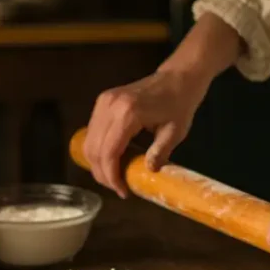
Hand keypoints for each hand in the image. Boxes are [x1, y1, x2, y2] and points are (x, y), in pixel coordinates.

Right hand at [83, 68, 208, 196]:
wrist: (177, 78)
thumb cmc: (180, 104)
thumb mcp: (175, 132)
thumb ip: (159, 153)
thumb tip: (147, 172)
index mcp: (128, 113)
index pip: (108, 152)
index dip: (111, 176)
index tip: (123, 191)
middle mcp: (110, 105)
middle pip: (94, 149)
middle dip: (103, 174)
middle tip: (118, 188)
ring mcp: (103, 102)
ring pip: (89, 142)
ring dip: (98, 164)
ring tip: (115, 177)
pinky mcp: (102, 101)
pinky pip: (92, 132)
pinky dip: (98, 150)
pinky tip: (112, 160)